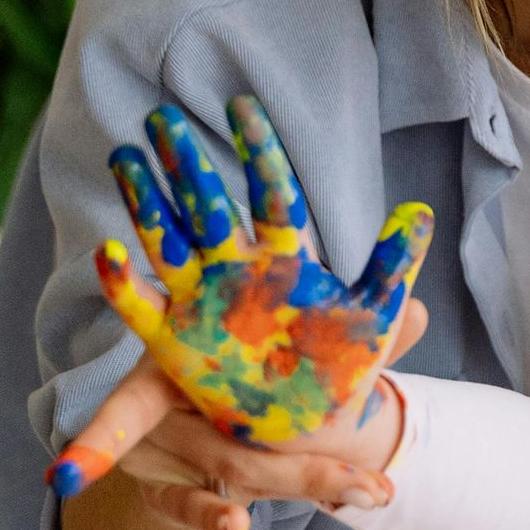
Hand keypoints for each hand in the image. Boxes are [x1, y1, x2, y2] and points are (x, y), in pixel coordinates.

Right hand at [48, 94, 433, 515]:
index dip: (259, 152)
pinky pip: (142, 308)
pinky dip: (125, 284)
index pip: (274, 195)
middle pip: (209, 206)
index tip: (242, 105)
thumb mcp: (376, 318)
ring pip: (168, 241)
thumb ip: (393, 266)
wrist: (316, 425)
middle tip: (161, 116)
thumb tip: (419, 211)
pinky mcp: (175, 339)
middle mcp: (239, 270)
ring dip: (145, 202)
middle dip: (186, 164)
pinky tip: (109, 251)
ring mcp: (204, 299)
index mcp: (288, 259)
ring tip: (124, 156)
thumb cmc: (344, 368)